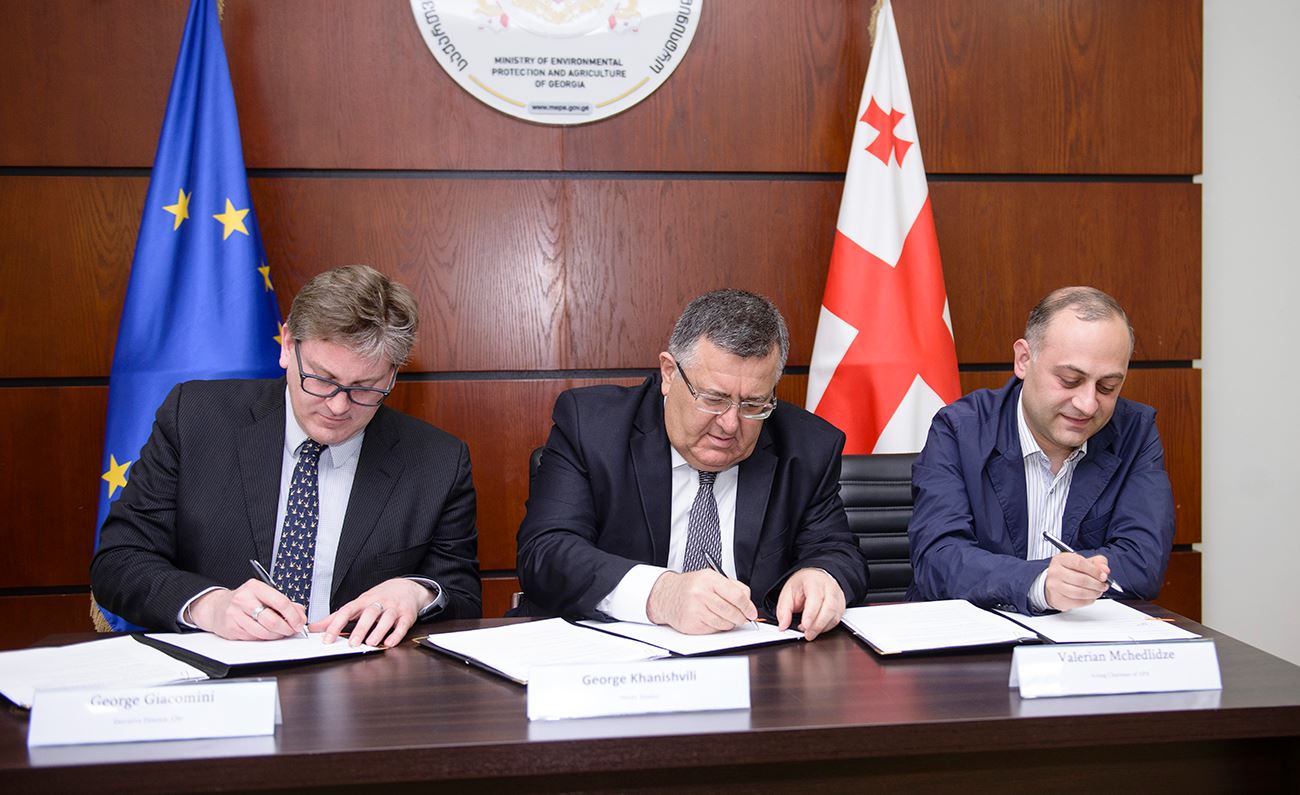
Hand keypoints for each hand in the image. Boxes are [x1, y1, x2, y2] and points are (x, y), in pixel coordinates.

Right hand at [190, 579, 306, 640]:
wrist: (216, 607)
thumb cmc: (244, 600)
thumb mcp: (264, 595)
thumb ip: (285, 603)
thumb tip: (301, 615)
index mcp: (255, 587)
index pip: (280, 601)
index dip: (293, 615)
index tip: (299, 622)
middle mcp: (244, 599)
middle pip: (272, 620)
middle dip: (286, 628)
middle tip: (291, 630)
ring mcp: (235, 614)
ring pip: (264, 632)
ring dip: (276, 635)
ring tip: (280, 632)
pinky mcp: (231, 628)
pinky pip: (254, 638)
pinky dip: (264, 638)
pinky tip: (266, 634)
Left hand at [311, 578, 430, 647]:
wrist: (406, 588)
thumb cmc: (379, 598)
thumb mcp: (358, 604)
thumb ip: (336, 617)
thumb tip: (314, 628)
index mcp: (363, 601)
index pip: (347, 610)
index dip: (336, 624)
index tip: (327, 639)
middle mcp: (379, 602)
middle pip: (369, 613)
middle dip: (361, 628)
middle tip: (352, 644)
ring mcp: (394, 608)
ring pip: (387, 618)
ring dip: (379, 631)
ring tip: (371, 643)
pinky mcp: (407, 615)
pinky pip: (403, 624)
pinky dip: (397, 634)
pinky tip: (390, 643)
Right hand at [645, 570, 756, 633]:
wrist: (665, 595)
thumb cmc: (690, 587)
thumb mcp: (710, 578)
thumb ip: (732, 587)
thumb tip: (748, 603)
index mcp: (709, 579)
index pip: (736, 595)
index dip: (748, 607)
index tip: (752, 612)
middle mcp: (701, 593)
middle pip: (732, 612)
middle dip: (741, 618)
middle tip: (742, 618)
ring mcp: (695, 609)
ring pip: (724, 624)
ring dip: (728, 623)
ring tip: (723, 617)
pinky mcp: (691, 624)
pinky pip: (713, 630)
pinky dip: (716, 627)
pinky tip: (711, 619)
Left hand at [776, 568, 845, 640]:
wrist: (816, 577)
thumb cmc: (803, 584)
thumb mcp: (788, 592)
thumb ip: (784, 610)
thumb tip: (783, 626)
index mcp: (814, 581)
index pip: (816, 598)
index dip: (811, 613)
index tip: (804, 625)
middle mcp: (829, 588)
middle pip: (828, 608)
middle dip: (817, 625)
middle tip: (807, 634)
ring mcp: (837, 597)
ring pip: (834, 616)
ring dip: (821, 628)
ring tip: (809, 632)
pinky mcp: (841, 606)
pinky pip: (836, 620)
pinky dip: (826, 628)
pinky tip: (817, 628)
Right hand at [1044, 552, 1109, 610]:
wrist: (1053, 584)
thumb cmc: (1069, 572)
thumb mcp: (1082, 562)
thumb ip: (1097, 562)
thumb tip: (1105, 569)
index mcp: (1061, 559)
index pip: (1080, 563)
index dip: (1094, 570)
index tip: (1104, 576)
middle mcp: (1056, 572)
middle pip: (1081, 579)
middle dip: (1097, 584)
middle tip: (1104, 585)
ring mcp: (1055, 586)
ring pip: (1080, 592)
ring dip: (1093, 593)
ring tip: (1098, 591)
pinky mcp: (1057, 599)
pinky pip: (1077, 602)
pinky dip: (1088, 601)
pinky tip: (1091, 597)